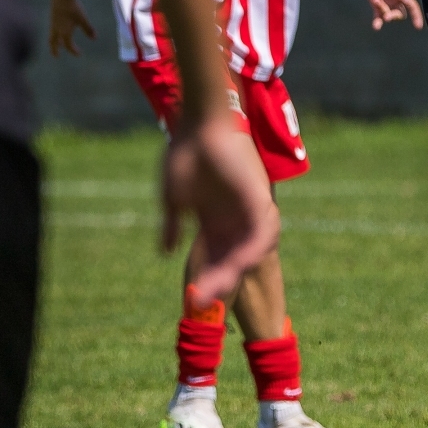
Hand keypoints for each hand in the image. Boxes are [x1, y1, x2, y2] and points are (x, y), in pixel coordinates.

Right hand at [47, 0, 95, 56]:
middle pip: (53, 43)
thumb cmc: (74, 8)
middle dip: (55, 50)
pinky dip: (55, 33)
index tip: (78, 54)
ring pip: (52, 35)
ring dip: (55, 41)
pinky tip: (59, 30)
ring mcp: (53, 23)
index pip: (69, 45)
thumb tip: (94, 38)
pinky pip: (52, 29)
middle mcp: (57, 29)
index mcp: (65, 32)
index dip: (74, 51)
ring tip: (58, 44)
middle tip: (56, 56)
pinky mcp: (52, 17)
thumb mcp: (83, 19)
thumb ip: (88, 29)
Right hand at [162, 117, 278, 308]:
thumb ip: (173, 226)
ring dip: (231, 272)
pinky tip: (237, 266)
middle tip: (201, 301)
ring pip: (246, 252)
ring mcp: (249, 210)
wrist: (198, 125)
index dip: (205, 277)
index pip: (214, 257)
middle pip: (231, 260)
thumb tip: (166, 251)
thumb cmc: (185, 155)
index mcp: (216, 220)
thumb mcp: (174, 200)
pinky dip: (250, 251)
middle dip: (217, 281)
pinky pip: (261, 234)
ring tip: (215, 290)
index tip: (192, 298)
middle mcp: (235, 219)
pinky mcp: (260, 200)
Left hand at [355, 0, 423, 30]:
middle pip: (399, 14)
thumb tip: (408, 1)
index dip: (417, 16)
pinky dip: (377, 22)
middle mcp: (396, 1)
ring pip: (387, 16)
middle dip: (393, 15)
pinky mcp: (377, 7)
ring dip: (381, 12)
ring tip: (375, 0)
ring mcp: (386, 5)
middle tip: (386, 16)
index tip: (418, 26)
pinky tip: (376, 27)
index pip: (412, 7)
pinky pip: (378, 18)